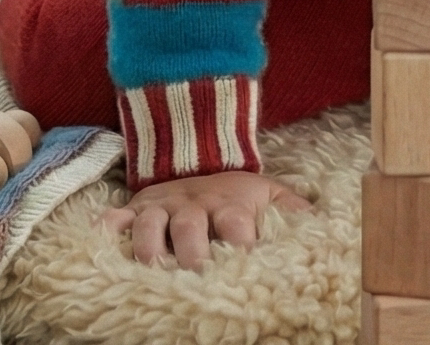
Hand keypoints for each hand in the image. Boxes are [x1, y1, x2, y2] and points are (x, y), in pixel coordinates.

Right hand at [102, 169, 310, 269]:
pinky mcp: (137, 206)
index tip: (245, 266)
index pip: (237, 226)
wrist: (201, 150)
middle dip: (191, 255)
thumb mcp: (271, 194)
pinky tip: (104, 242)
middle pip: (190, 229)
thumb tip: (325, 228)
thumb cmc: (239, 191)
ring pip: (149, 224)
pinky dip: (108, 229)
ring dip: (149, 248)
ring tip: (153, 271)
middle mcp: (194, 204)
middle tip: (195, 278)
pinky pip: (116, 215)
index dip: (241, 245)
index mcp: (230, 204)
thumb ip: (293, 212)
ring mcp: (162, 205)